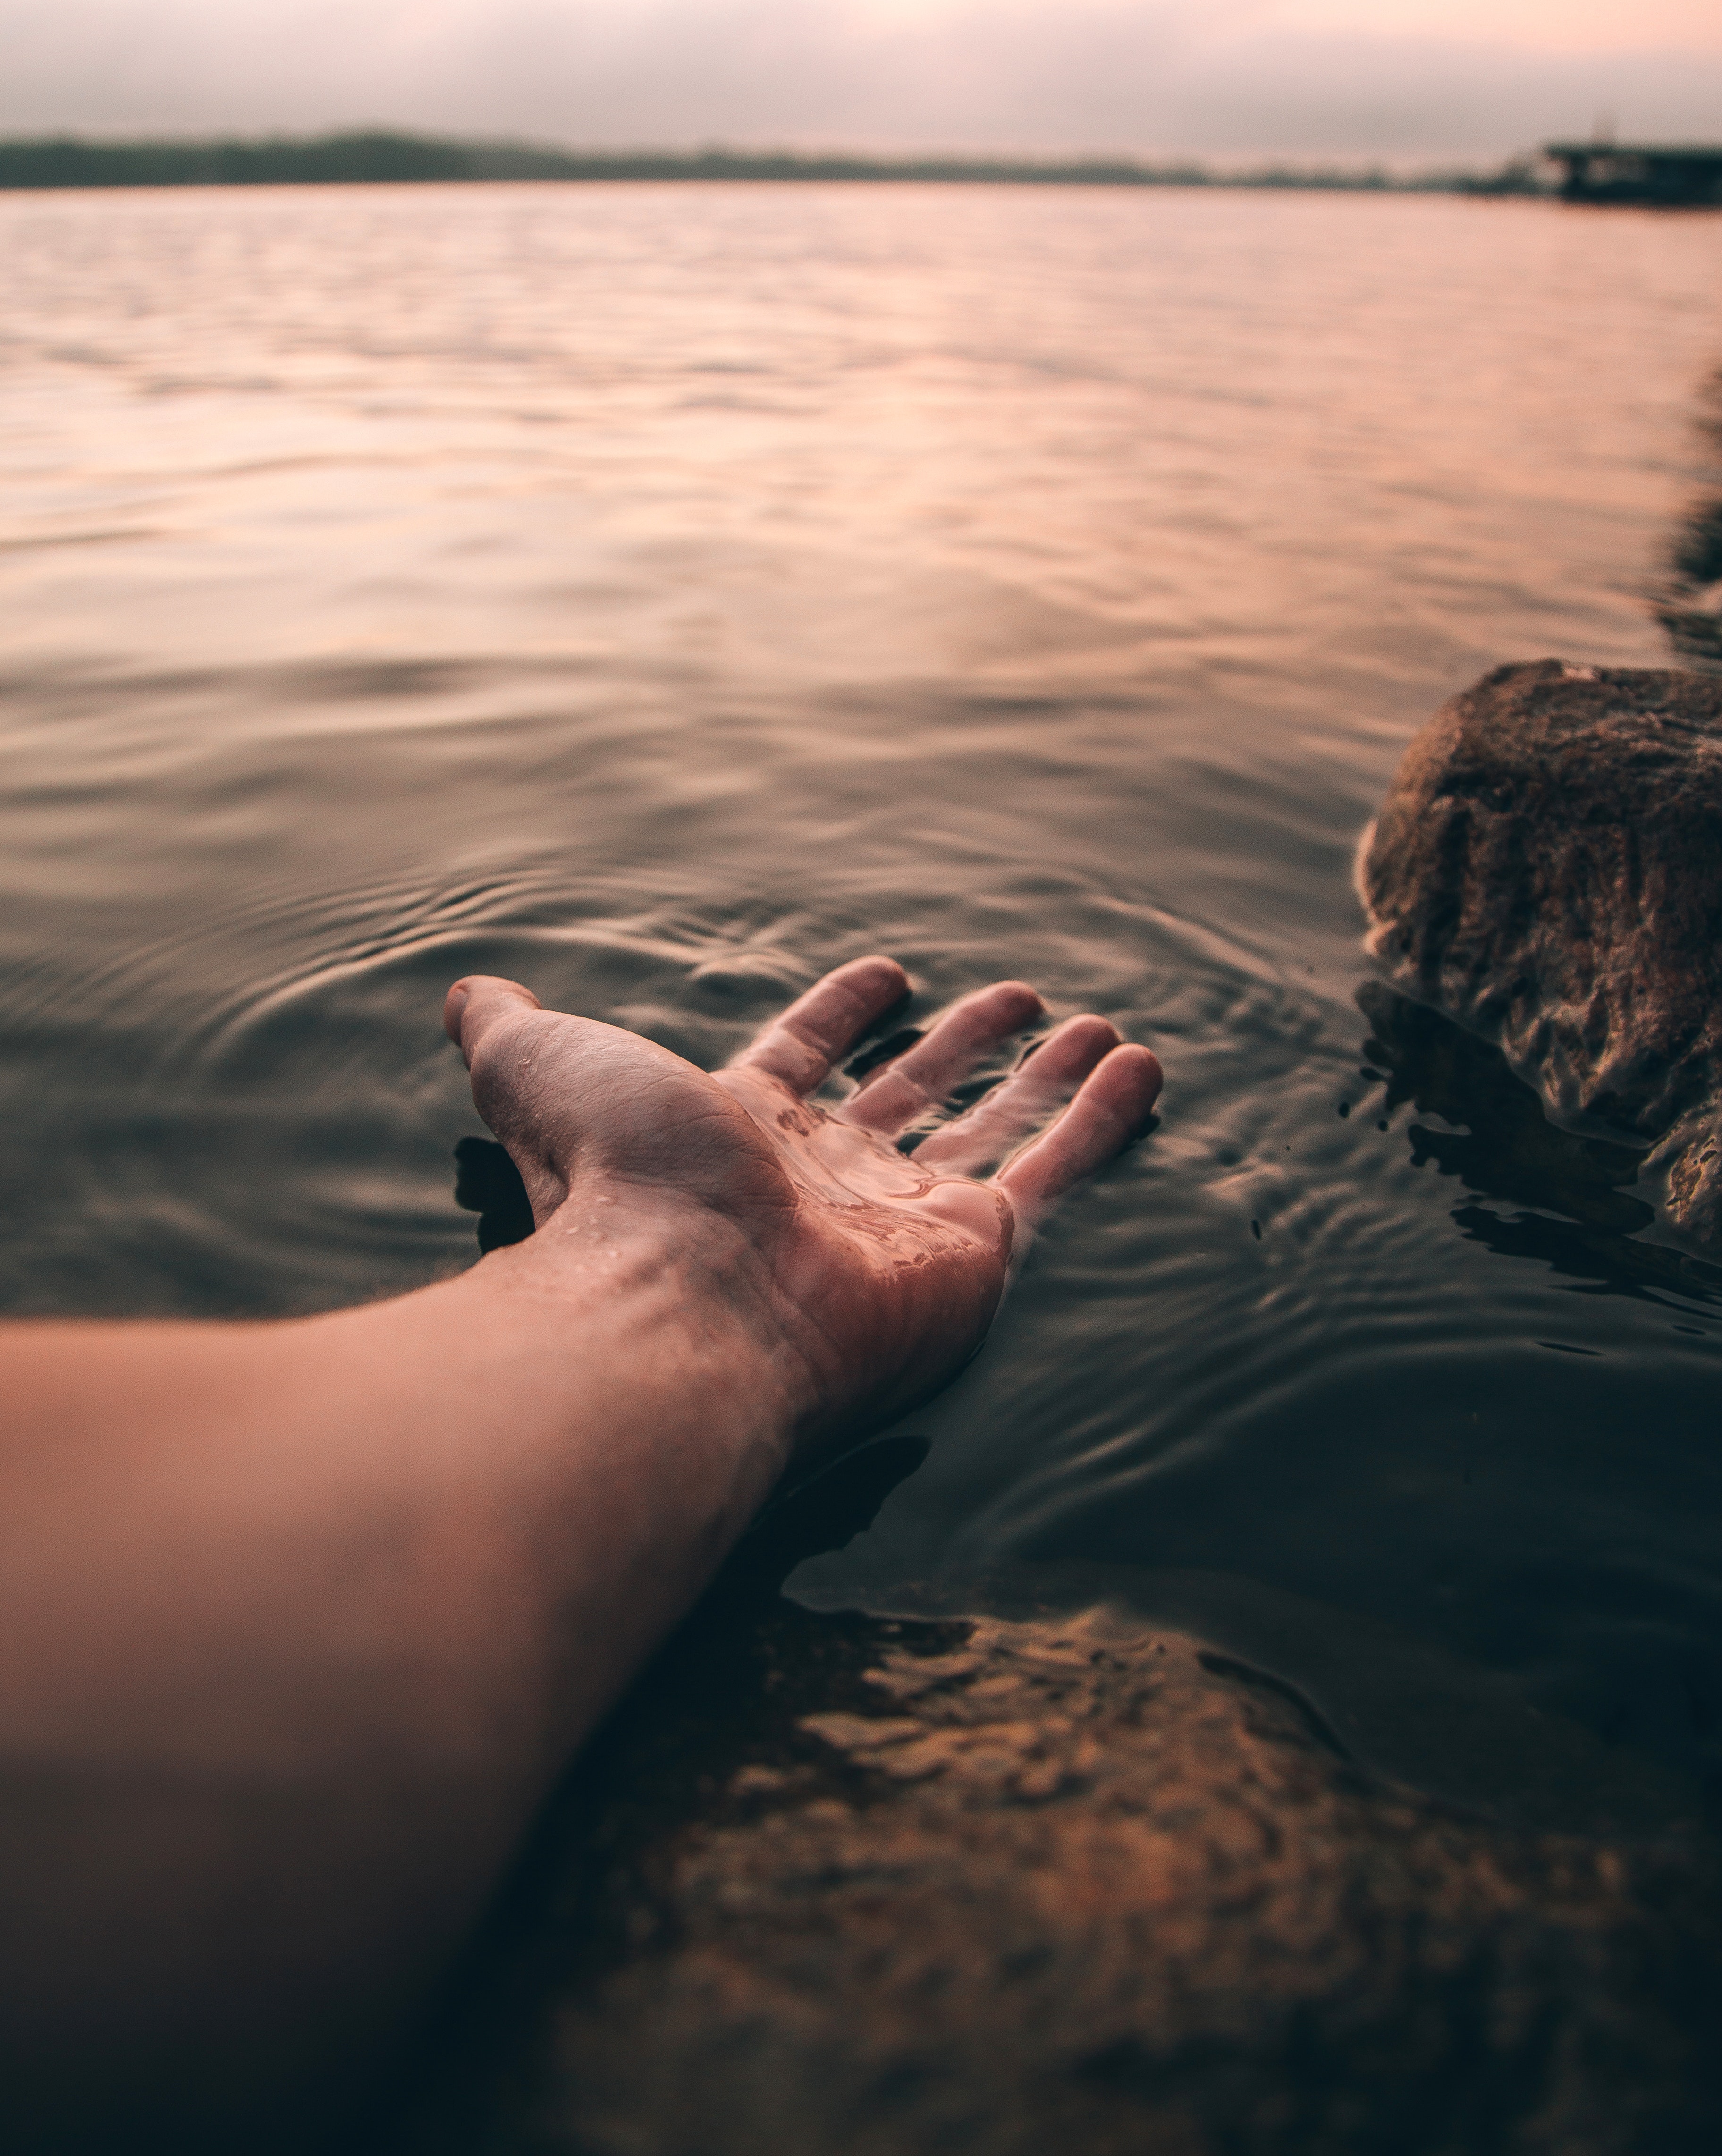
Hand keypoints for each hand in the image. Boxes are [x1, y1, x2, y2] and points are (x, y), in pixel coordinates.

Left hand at [443, 957, 1160, 1456]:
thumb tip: (469, 994)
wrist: (682, 1295)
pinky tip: (1141, 1065)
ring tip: (1100, 1027)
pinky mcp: (972, 1250)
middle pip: (912, 1098)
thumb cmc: (615, 1182)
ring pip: (994, 1130)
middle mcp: (826, 1181)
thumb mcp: (540, 1068)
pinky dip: (1099, 1118)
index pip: (803, 1060)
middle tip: (1014, 1001)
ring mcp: (903, 1220)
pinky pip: (1051, 1171)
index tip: (886, 973)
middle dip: (963, 1049)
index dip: (840, 1015)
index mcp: (738, 1134)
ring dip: (1047, 1078)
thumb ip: (511, 1033)